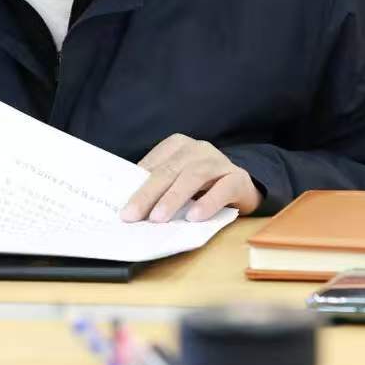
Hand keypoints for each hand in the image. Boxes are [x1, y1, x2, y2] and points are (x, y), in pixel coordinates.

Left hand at [119, 133, 261, 222]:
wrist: (243, 186)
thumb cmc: (202, 186)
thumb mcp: (177, 181)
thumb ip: (158, 187)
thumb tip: (129, 206)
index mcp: (177, 145)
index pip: (152, 165)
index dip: (135, 185)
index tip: (121, 206)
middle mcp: (197, 148)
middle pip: (168, 171)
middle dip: (147, 194)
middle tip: (131, 216)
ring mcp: (219, 161)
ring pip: (192, 176)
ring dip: (173, 198)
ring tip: (158, 218)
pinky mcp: (238, 178)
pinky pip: (222, 189)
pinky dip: (207, 203)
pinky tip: (194, 217)